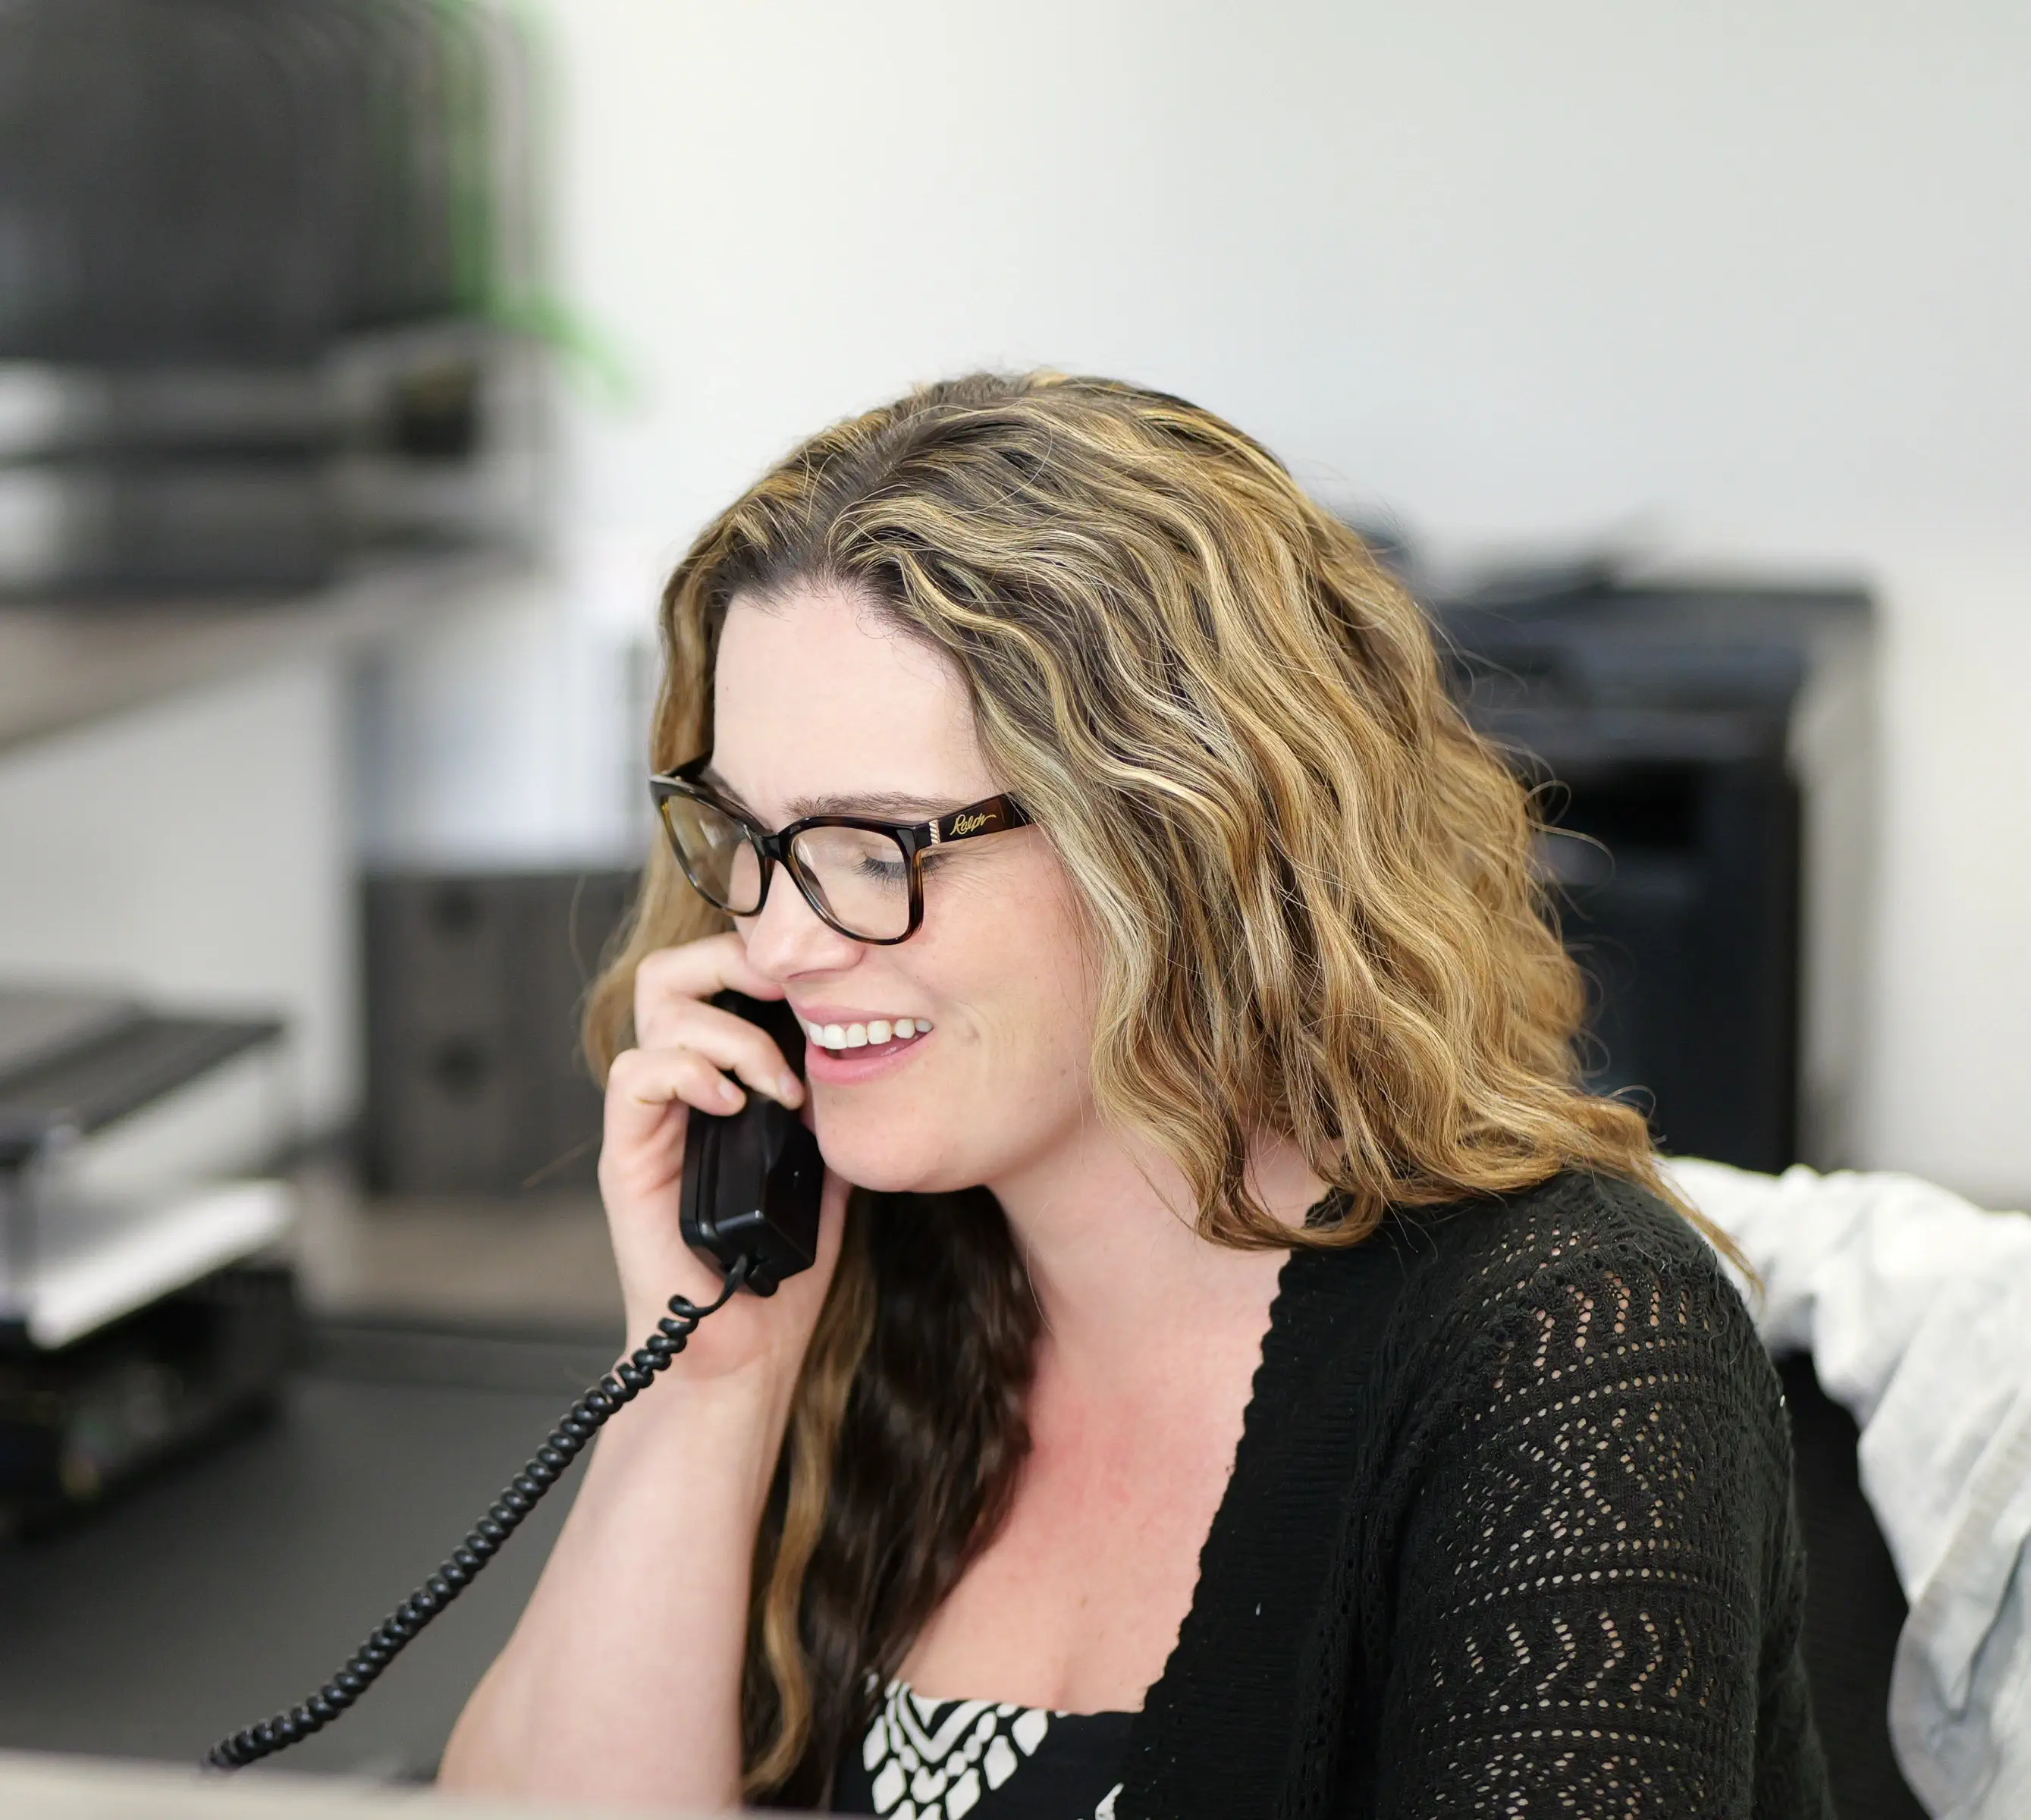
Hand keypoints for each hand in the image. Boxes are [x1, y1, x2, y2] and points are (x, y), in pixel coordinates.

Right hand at [598, 931, 847, 1392]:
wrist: (743, 1348)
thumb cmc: (782, 1265)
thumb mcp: (827, 1163)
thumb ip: (831, 1106)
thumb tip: (869, 1049)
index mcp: (720, 1081)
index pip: (718, 980)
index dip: (760, 957)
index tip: (818, 973)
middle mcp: (677, 1090)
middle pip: (674, 974)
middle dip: (733, 962)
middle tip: (788, 993)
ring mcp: (649, 1121)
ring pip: (656, 1012)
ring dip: (729, 1033)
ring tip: (775, 1087)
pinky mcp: (626, 1157)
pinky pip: (633, 1077)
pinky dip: (686, 1071)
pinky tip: (730, 1104)